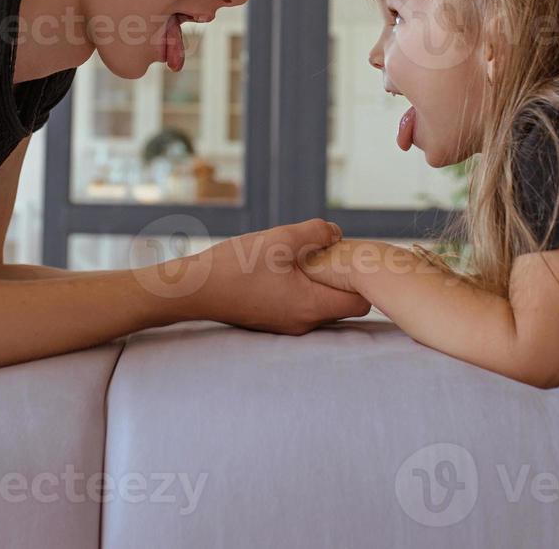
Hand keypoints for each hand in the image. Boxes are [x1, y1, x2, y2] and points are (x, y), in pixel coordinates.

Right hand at [180, 219, 372, 334]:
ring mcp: (287, 325)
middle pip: (343, 306)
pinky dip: (303, 288)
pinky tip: (287, 266)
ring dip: (321, 282)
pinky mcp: (272, 320)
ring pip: (321, 305)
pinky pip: (301, 306)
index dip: (364, 280)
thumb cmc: (237, 266)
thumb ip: (316, 233)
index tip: (354, 257)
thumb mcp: (280, 239)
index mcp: (311, 307)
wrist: (194, 289)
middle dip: (344, 279)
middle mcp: (303, 323)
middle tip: (334, 251)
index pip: (360, 304)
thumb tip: (337, 233)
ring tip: (309, 256)